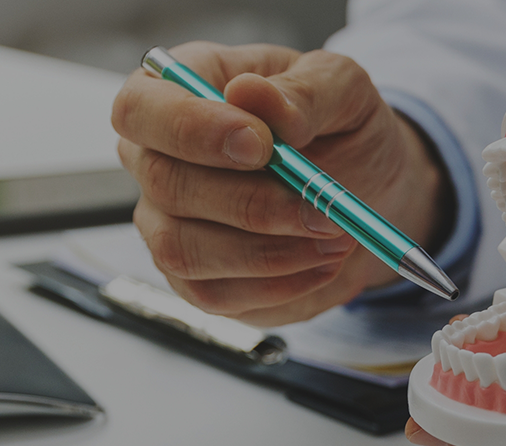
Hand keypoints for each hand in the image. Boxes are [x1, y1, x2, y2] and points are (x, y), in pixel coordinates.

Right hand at [112, 42, 448, 326]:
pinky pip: (213, 295)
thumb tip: (250, 95)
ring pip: (183, 250)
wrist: (365, 190)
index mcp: (179, 91)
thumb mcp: (342, 89)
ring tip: (335, 236)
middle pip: (165, 185)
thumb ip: (302, 91)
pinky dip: (278, 285)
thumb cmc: (340, 127)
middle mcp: (156, 157)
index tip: (262, 146)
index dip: (191, 129)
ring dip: (269, 253)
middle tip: (324, 210)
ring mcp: (165, 222)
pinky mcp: (191, 277)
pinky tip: (322, 263)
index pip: (140, 107)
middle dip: (252, 204)